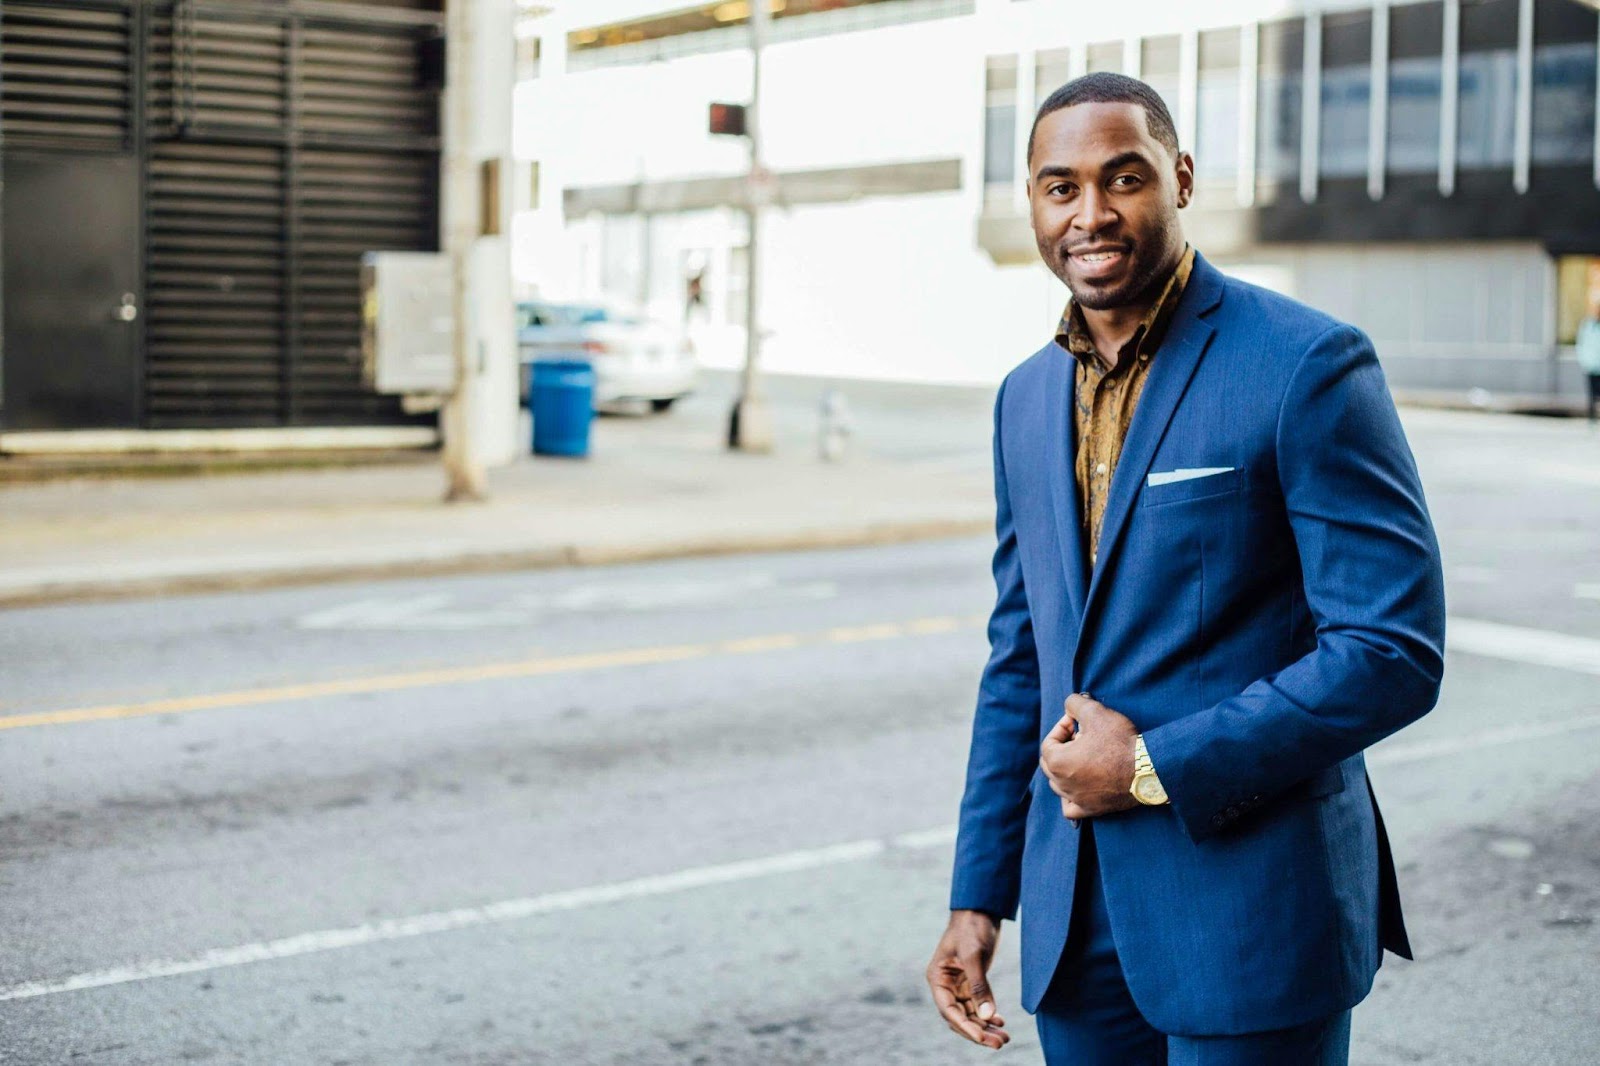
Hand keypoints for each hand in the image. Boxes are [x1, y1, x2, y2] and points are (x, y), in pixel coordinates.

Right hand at [926, 910, 1009, 1048]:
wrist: (981, 910)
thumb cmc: (972, 928)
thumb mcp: (975, 956)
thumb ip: (979, 986)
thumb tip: (987, 1015)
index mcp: (938, 978)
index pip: (949, 1010)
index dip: (965, 1026)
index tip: (983, 1037)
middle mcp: (945, 985)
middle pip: (960, 1017)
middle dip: (978, 1032)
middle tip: (1000, 1043)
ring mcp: (958, 985)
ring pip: (970, 1014)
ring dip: (986, 1026)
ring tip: (1004, 1037)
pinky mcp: (971, 982)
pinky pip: (978, 1005)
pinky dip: (988, 1015)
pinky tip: (1001, 1021)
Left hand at [1039, 693, 1139, 819]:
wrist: (1148, 770)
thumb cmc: (1120, 742)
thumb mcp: (1095, 712)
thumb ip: (1075, 703)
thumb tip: (1069, 705)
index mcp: (1057, 762)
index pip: (1049, 742)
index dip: (1062, 728)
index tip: (1078, 723)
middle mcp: (1062, 784)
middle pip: (1050, 763)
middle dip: (1063, 747)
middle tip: (1084, 737)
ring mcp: (1076, 799)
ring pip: (1059, 784)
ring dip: (1067, 768)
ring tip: (1087, 757)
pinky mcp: (1092, 809)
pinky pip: (1070, 807)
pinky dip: (1070, 798)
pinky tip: (1079, 787)